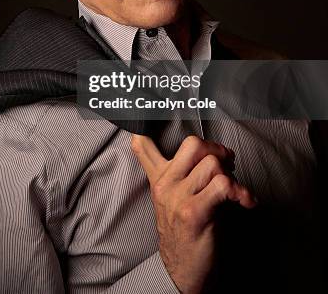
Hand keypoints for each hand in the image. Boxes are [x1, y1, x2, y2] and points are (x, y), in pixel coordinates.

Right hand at [130, 134, 256, 293]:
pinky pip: (223, 186)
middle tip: (227, 163)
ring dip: (232, 176)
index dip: (146, 129)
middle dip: (218, 150)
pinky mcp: (195, 213)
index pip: (144, 146)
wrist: (180, 271)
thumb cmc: (182, 230)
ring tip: (234, 190)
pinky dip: (241, 192)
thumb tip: (149, 139)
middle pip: (194, 145)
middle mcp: (166, 185)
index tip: (149, 118)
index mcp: (159, 178)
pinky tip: (245, 201)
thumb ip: (159, 167)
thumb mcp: (166, 196)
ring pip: (213, 164)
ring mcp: (178, 198)